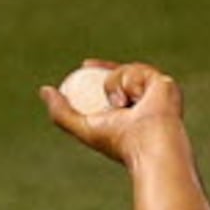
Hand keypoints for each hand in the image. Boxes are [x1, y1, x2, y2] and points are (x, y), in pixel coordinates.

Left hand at [38, 61, 188, 163]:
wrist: (147, 144)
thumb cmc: (118, 142)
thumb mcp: (83, 127)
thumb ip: (61, 112)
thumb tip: (43, 90)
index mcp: (131, 113)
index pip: (115, 86)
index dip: (99, 72)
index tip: (84, 65)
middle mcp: (145, 102)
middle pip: (122, 74)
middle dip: (105, 69)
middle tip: (85, 65)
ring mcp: (157, 92)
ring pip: (125, 71)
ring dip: (114, 83)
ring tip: (120, 105)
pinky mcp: (165, 83)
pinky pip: (137, 70)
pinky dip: (129, 82)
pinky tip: (135, 99)